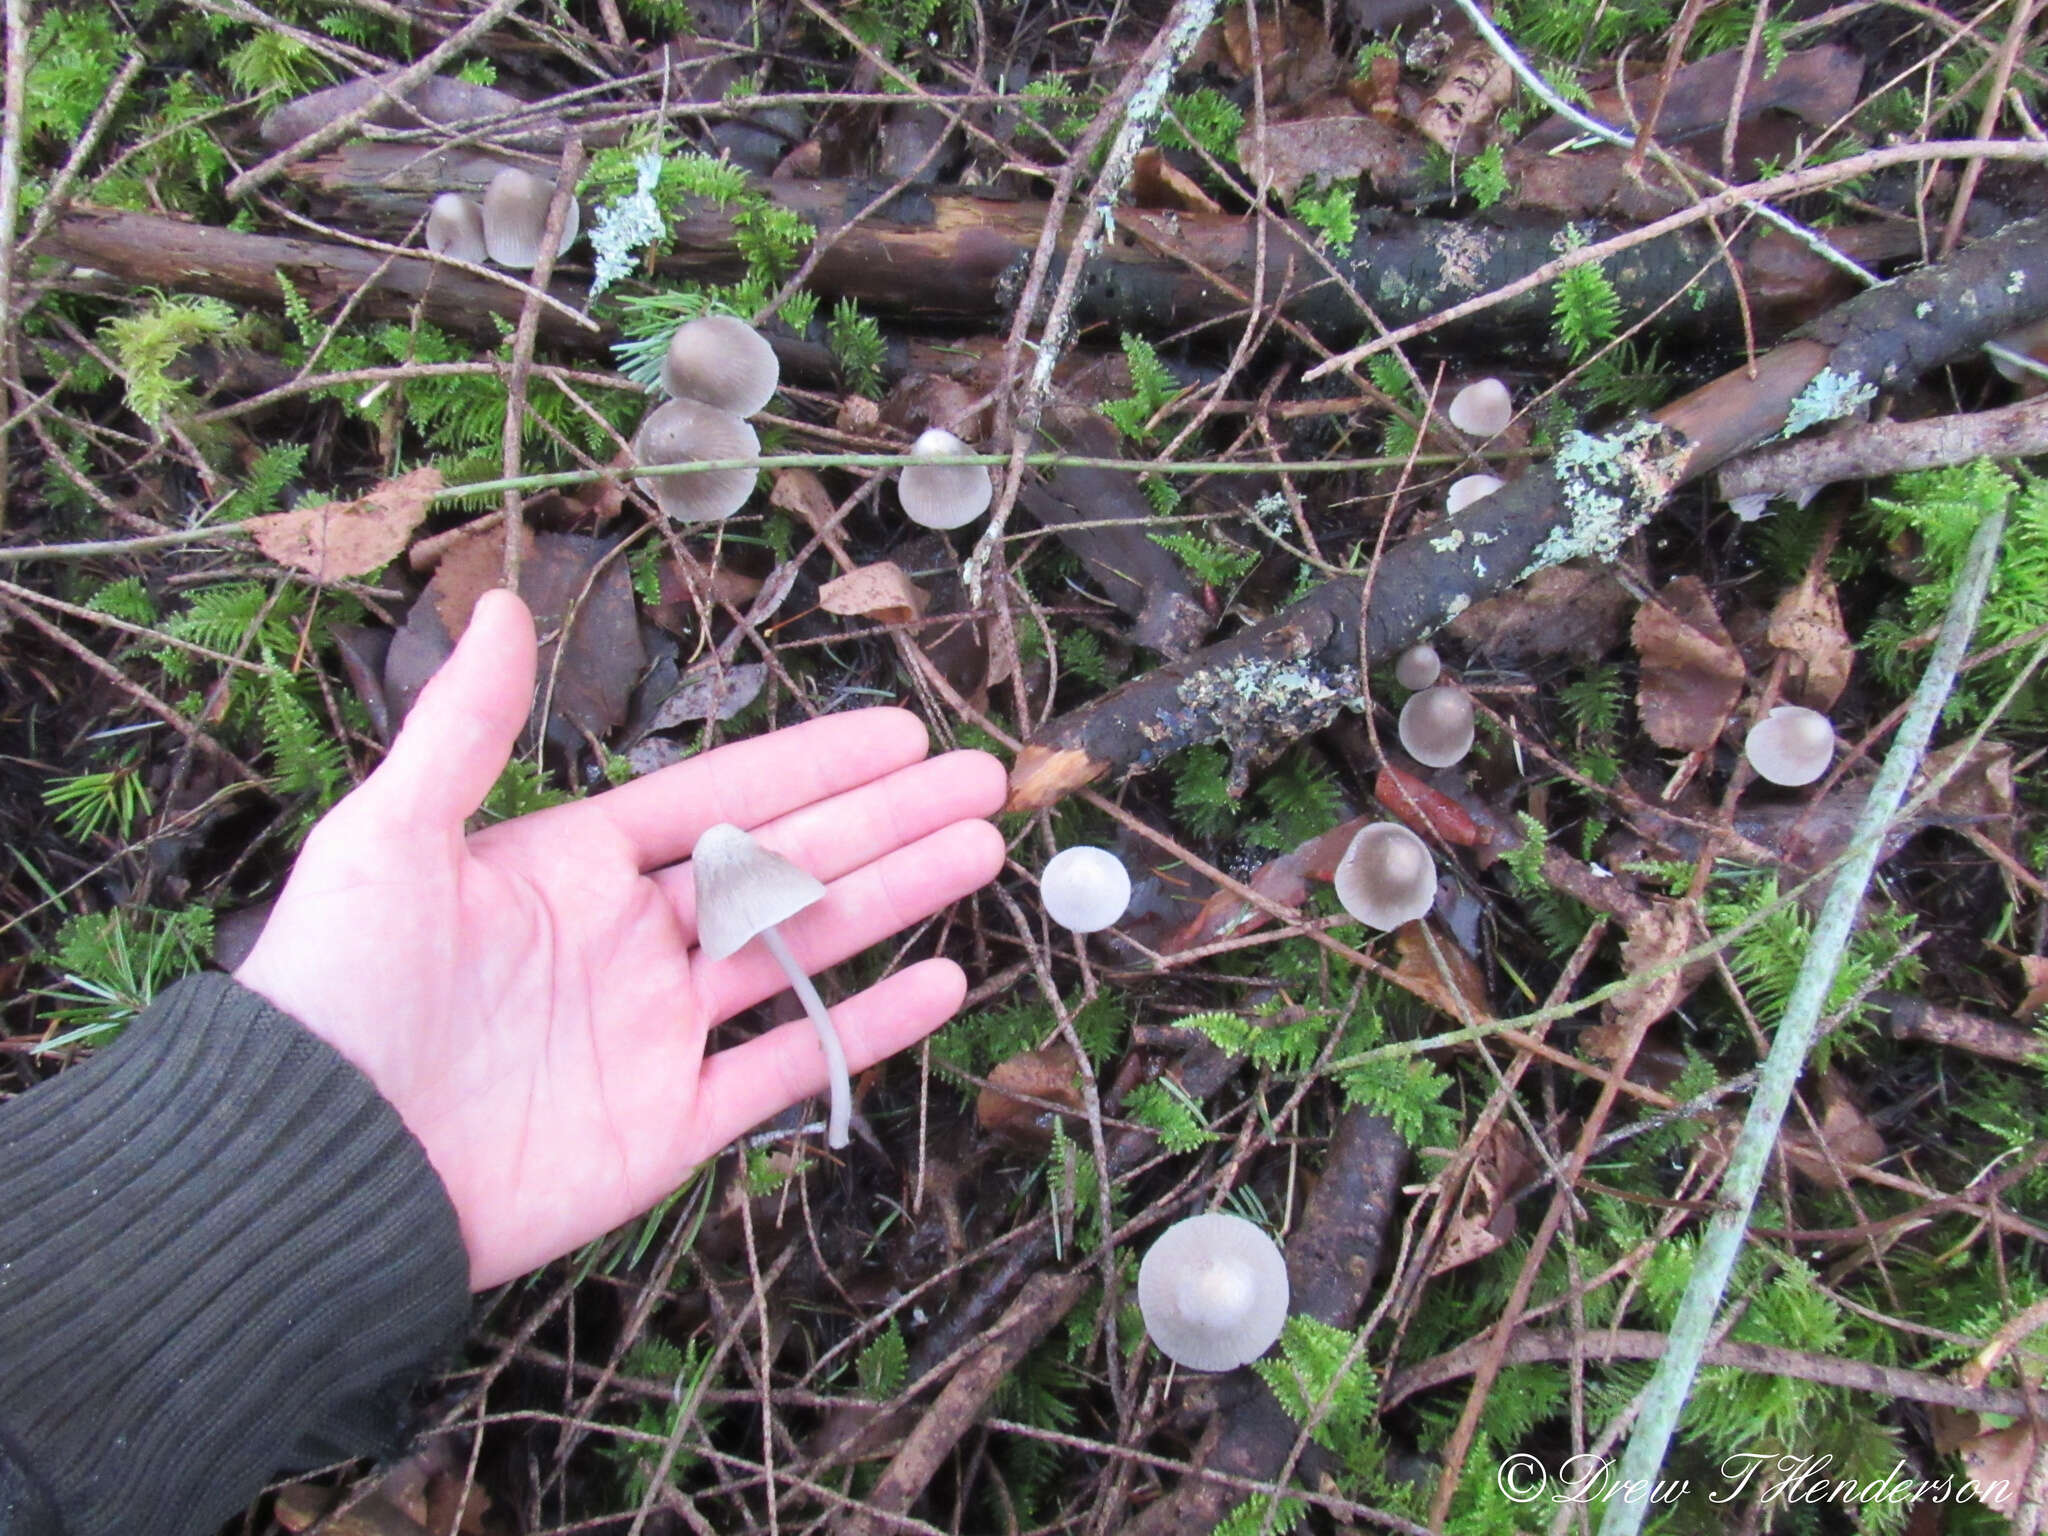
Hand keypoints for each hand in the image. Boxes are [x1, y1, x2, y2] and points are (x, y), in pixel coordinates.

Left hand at [235, 591, 1005, 1287]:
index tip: (899, 733)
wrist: (321, 1170)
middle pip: (786, 864)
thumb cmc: (339, 991)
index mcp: (577, 867)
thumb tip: (497, 601)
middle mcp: (632, 941)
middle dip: (884, 819)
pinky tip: (941, 981)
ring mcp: (658, 1034)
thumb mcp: (389, 839)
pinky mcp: (669, 1126)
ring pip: (802, 951)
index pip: (724, 797)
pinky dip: (865, 1029)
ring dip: (894, 899)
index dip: (815, 763)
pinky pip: (787, 1069)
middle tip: (980, 779)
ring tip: (980, 851)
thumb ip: (463, 730)